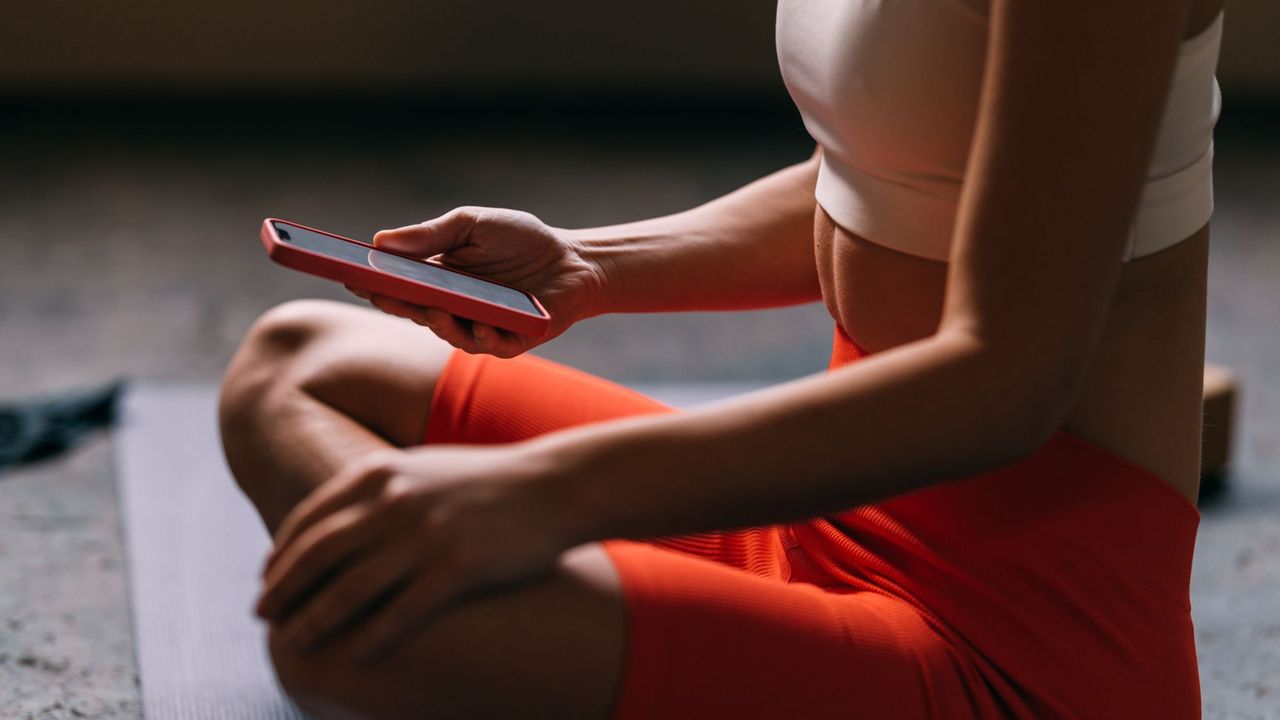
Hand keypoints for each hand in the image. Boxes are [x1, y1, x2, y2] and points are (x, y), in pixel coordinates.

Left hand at [254, 444, 568, 661]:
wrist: (556, 485)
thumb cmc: (489, 481)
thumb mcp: (424, 469)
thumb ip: (379, 489)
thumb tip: (337, 522)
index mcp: (381, 474)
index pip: (310, 520)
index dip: (280, 556)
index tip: (267, 582)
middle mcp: (396, 501)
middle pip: (319, 555)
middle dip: (282, 590)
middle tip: (263, 617)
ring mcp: (426, 535)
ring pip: (350, 589)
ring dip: (314, 620)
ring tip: (294, 643)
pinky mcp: (459, 568)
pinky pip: (401, 613)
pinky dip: (371, 637)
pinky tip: (354, 657)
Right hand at [351, 207, 605, 356]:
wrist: (573, 260)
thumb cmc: (520, 239)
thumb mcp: (471, 225)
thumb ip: (430, 235)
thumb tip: (379, 241)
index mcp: (438, 279)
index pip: (398, 285)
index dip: (373, 282)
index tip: (348, 274)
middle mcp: (452, 307)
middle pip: (414, 311)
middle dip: (395, 303)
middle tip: (377, 293)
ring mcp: (478, 327)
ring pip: (447, 332)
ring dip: (439, 323)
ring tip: (433, 309)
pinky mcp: (509, 342)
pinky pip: (489, 346)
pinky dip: (483, 337)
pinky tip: (482, 328)